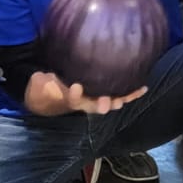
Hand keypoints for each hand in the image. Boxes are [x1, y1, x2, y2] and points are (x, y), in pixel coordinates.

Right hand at [30, 70, 147, 114]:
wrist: (51, 97)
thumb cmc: (46, 88)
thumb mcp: (40, 85)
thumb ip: (41, 82)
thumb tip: (42, 77)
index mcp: (67, 100)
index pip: (71, 100)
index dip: (74, 95)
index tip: (75, 87)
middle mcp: (83, 103)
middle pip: (94, 106)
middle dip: (102, 104)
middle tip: (107, 103)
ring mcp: (95, 100)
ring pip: (110, 102)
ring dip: (120, 99)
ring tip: (130, 94)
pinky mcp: (105, 94)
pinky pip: (120, 95)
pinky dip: (131, 93)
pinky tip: (143, 88)